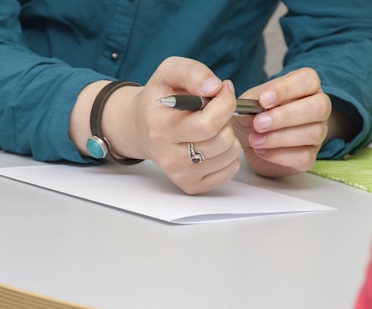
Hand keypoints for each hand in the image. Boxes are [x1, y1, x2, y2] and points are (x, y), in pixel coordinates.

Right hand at [109, 57, 241, 193]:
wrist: (141, 128)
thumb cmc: (159, 99)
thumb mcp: (169, 72)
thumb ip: (193, 72)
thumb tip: (215, 88)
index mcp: (161, 128)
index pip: (210, 123)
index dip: (226, 102)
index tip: (222, 91)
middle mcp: (168, 156)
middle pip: (222, 140)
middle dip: (226, 119)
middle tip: (214, 111)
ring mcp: (179, 174)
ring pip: (230, 155)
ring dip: (228, 136)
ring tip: (211, 127)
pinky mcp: (191, 185)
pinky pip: (229, 170)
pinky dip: (228, 154)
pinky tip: (212, 143)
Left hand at [231, 68, 330, 176]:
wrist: (250, 142)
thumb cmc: (253, 116)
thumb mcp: (247, 104)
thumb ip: (250, 104)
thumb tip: (253, 112)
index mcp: (304, 86)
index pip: (307, 79)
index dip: (286, 90)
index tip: (263, 100)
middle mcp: (317, 107)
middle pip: (319, 107)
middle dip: (286, 116)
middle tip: (259, 124)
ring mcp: (318, 132)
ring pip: (313, 133)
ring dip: (279, 138)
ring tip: (254, 140)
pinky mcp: (310, 156)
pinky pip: (305, 157)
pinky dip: (280, 155)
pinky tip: (261, 151)